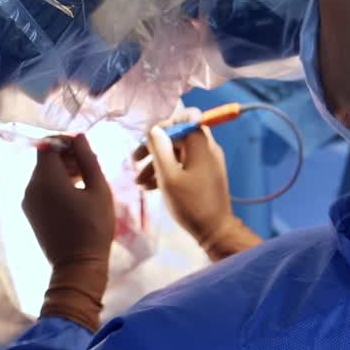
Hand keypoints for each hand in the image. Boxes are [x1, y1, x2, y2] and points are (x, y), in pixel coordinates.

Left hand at [23, 134, 114, 330]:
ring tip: (85, 180)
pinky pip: (40, 189)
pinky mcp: (30, 213)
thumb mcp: (99, 189)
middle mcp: (31, 186)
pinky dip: (55, 185)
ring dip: (61, 171)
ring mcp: (27, 201)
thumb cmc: (93, 227)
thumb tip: (78, 137)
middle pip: (44, 159)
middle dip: (65, 157)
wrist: (77, 266)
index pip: (48, 145)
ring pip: (42, 174)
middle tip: (89, 166)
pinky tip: (74, 194)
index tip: (84, 149)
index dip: (65, 142)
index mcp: (46, 178)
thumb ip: (88, 159)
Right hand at [135, 117, 258, 260]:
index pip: (183, 118)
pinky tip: (150, 187)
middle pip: (177, 137)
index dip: (163, 126)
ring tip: (138, 182)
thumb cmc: (190, 203)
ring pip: (178, 153)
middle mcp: (207, 148)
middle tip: (134, 161)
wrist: (215, 231)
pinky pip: (184, 165)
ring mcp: (207, 162)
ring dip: (157, 163)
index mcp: (200, 143)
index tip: (147, 141)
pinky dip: (168, 172)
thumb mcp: (168, 176)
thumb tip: (154, 129)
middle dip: (154, 148)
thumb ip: (159, 149)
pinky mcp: (205, 175)